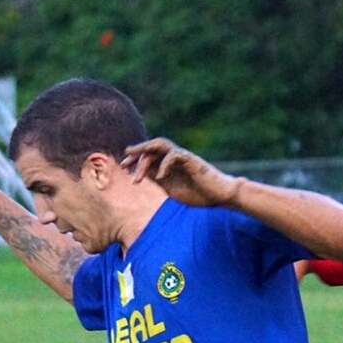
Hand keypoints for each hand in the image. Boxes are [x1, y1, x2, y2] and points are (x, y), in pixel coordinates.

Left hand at [123, 138, 240, 206]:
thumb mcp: (171, 189)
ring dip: (146, 152)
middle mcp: (173, 158)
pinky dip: (164, 165)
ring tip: (135, 159)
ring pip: (161, 146)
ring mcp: (182, 157)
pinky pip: (174, 155)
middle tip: (124, 162)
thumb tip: (141, 175)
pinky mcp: (191, 160)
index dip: (135, 160)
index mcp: (168, 165)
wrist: (219, 196)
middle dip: (136, 152)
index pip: (148, 156)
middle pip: (151, 148)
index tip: (124, 167)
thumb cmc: (198, 194)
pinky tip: (160, 177)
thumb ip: (158, 180)